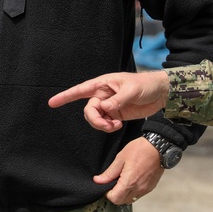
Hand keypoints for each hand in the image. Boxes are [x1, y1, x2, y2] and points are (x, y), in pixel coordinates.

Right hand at [48, 71, 169, 131]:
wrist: (160, 94)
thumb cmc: (145, 84)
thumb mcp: (131, 90)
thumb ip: (117, 100)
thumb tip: (104, 109)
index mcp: (103, 84)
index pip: (80, 90)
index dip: (65, 96)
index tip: (52, 103)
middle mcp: (103, 94)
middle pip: (88, 110)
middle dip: (95, 120)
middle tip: (108, 125)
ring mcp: (109, 105)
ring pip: (96, 119)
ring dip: (103, 125)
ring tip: (116, 125)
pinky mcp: (115, 114)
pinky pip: (105, 123)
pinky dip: (109, 127)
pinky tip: (118, 125)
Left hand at [96, 137, 163, 204]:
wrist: (159, 147)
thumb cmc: (139, 150)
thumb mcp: (121, 158)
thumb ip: (109, 173)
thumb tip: (97, 181)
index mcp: (129, 182)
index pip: (115, 199)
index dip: (108, 194)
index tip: (107, 185)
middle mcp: (138, 189)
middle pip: (122, 202)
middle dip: (115, 195)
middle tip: (113, 183)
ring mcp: (145, 189)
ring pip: (130, 200)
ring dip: (124, 195)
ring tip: (122, 181)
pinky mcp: (150, 187)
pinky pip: (138, 195)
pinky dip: (132, 192)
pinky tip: (132, 180)